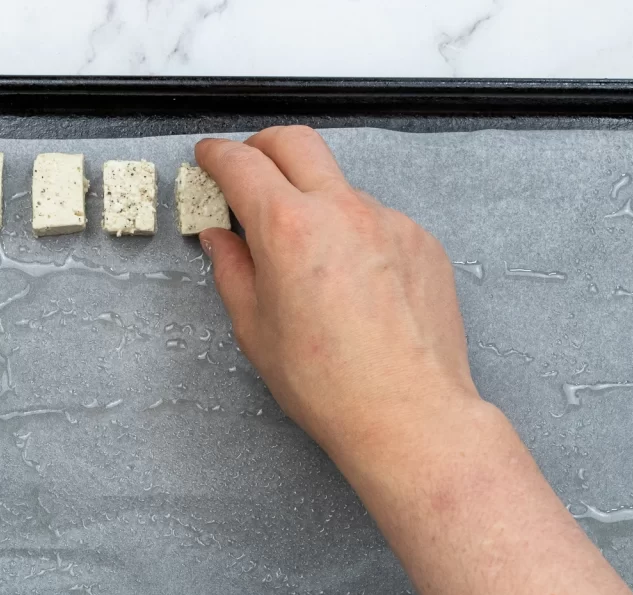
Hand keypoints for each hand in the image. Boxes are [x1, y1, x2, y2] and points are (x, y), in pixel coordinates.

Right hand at [196, 126, 482, 467]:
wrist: (408, 413)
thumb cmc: (330, 385)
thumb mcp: (256, 331)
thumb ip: (233, 272)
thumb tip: (221, 239)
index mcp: (289, 229)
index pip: (243, 165)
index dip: (217, 156)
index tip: (210, 158)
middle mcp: (342, 211)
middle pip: (296, 143)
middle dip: (263, 146)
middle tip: (249, 169)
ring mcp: (389, 222)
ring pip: (341, 187)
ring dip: (316, 201)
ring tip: (310, 256)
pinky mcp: (422, 242)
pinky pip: (379, 221)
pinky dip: (357, 235)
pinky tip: (356, 284)